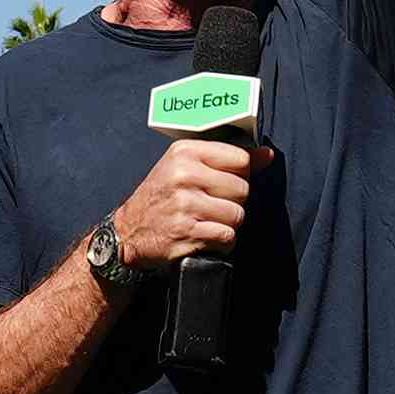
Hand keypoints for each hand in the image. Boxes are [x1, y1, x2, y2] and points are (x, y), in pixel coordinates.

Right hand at [113, 140, 274, 269]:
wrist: (127, 232)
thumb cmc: (163, 197)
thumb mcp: (187, 167)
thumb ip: (228, 159)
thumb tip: (267, 156)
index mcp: (186, 152)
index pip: (241, 159)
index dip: (240, 175)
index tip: (223, 183)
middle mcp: (184, 175)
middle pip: (243, 189)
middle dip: (233, 202)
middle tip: (211, 206)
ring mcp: (185, 204)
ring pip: (238, 215)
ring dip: (228, 223)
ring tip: (206, 221)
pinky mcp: (187, 231)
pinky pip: (227, 236)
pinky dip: (221, 241)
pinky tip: (204, 236)